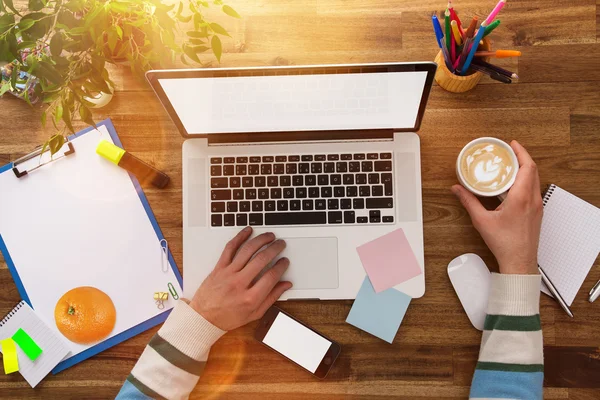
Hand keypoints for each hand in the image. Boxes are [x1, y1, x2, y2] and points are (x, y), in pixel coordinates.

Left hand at [189, 227, 291, 330]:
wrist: (203, 318)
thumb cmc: (227, 317)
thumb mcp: (254, 314)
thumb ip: (271, 298)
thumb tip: (285, 285)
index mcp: (250, 298)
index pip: (271, 276)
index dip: (281, 266)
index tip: (285, 261)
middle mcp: (239, 284)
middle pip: (261, 259)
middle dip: (275, 248)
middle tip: (281, 244)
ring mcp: (228, 274)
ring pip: (247, 250)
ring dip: (261, 240)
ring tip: (269, 236)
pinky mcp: (219, 267)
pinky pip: (230, 248)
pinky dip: (239, 237)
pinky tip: (248, 231)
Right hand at [452, 140, 542, 274]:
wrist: (519, 261)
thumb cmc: (505, 243)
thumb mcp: (482, 220)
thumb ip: (468, 201)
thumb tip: (457, 189)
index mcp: (522, 197)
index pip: (527, 166)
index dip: (521, 152)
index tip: (512, 145)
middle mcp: (533, 199)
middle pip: (532, 170)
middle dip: (522, 158)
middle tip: (509, 152)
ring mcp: (537, 206)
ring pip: (535, 180)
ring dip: (524, 170)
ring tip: (510, 166)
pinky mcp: (537, 212)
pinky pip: (534, 190)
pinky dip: (526, 181)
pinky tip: (513, 186)